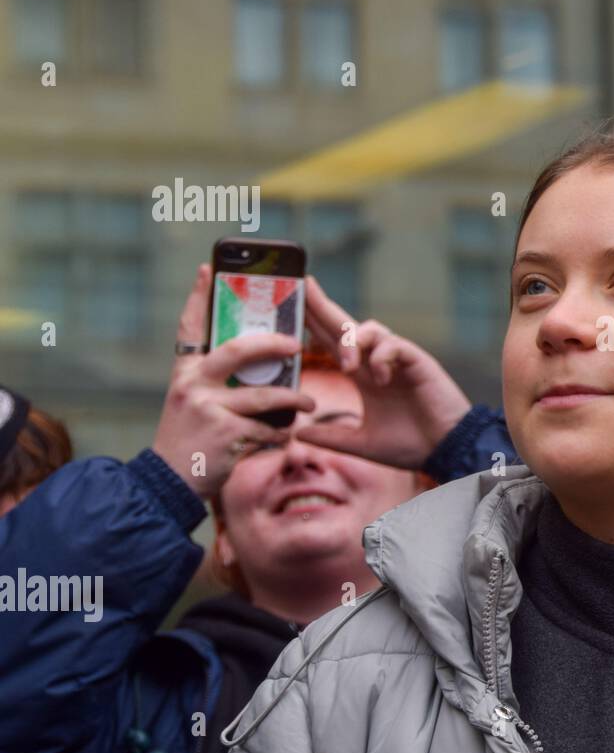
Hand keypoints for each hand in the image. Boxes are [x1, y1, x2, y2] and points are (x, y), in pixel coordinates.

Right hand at [152, 264, 315, 498]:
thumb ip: (216, 382)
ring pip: (266, 396)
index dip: (197, 297)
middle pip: (239, 350)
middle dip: (273, 344)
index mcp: (185, 373)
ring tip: (308, 404)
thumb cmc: (188, 440)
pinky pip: (268, 429)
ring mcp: (209, 409)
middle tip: (297, 344)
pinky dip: (281, 435)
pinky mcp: (226, 434)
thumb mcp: (191, 403)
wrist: (167, 483)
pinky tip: (284, 438)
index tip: (206, 268)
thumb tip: (258, 361)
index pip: (189, 328)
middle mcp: (193, 385)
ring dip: (294, 401)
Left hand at [295, 275, 471, 469]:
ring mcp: (398, 359)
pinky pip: (393, 344)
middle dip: (324, 306)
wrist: (446, 452)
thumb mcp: (363, 444)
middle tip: (305, 286)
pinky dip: (381, 357)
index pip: (333, 343)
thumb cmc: (411, 446)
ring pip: (370, 329)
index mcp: (365, 376)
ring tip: (348, 368)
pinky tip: (381, 379)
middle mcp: (379, 362)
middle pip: (346, 326)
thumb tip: (298, 434)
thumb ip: (332, 438)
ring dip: (352, 342)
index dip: (314, 324)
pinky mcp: (417, 360)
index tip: (295, 304)